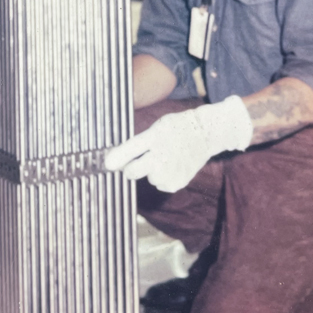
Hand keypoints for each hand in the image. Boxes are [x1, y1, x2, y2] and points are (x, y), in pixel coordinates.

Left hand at [105, 94, 252, 192]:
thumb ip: (136, 144)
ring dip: (151, 172)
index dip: (116, 158)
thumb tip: (114, 160)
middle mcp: (161, 156)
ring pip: (148, 179)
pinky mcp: (176, 183)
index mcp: (155, 137)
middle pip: (132, 172)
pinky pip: (160, 184)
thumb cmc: (176, 128)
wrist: (205, 134)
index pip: (130, 149)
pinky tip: (173, 166)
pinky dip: (164, 177)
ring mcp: (170, 171)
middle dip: (130, 169)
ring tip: (165, 158)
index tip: (107, 164)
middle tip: (136, 162)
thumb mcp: (156, 128)